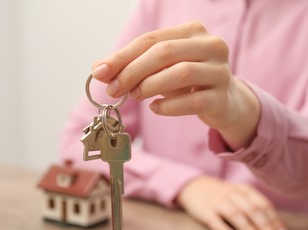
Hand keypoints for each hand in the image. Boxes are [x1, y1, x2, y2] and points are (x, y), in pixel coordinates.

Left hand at [92, 21, 259, 149]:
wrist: (223, 101)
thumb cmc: (186, 81)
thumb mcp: (159, 68)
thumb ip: (131, 65)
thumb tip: (97, 69)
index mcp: (193, 31)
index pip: (151, 39)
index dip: (122, 56)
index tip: (100, 72)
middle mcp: (211, 45)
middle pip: (164, 52)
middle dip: (132, 71)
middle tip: (114, 90)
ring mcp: (220, 71)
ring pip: (181, 73)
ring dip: (150, 86)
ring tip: (135, 95)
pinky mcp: (222, 97)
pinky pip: (193, 101)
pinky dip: (168, 106)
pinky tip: (155, 108)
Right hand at [177, 176, 289, 229]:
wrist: (193, 186)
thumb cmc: (222, 196)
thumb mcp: (240, 195)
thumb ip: (256, 208)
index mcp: (243, 190)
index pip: (262, 204)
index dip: (274, 220)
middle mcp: (231, 194)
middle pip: (251, 208)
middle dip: (264, 225)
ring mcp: (216, 201)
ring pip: (234, 213)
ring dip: (248, 227)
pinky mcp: (203, 210)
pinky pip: (213, 220)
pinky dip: (222, 229)